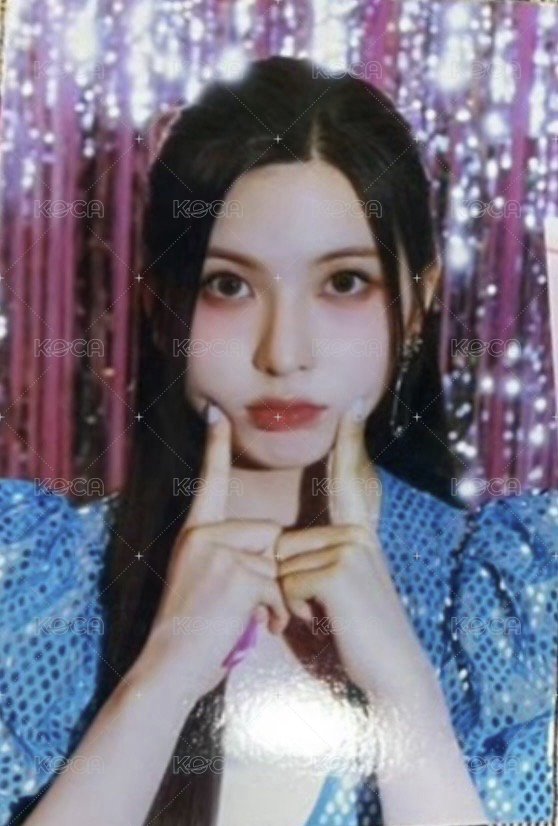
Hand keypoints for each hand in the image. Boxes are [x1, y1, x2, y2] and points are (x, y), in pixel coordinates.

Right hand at [142, 402, 289, 695]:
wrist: (169, 668)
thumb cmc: (194, 635)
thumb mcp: (204, 583)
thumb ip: (229, 558)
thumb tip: (269, 552)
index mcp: (195, 535)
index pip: (210, 483)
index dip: (214, 448)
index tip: (216, 413)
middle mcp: (203, 536)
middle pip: (269, 536)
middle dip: (271, 574)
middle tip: (250, 609)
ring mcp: (217, 552)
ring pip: (276, 563)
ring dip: (275, 599)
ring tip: (249, 622)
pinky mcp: (234, 573)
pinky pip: (277, 587)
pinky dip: (275, 614)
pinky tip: (251, 629)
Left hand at [275, 400, 434, 702]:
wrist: (394, 675)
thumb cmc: (363, 637)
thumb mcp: (350, 588)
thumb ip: (329, 559)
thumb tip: (287, 547)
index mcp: (360, 535)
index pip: (351, 481)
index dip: (349, 443)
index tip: (352, 405)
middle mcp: (357, 534)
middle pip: (283, 543)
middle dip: (288, 585)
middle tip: (327, 612)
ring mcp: (350, 548)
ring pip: (280, 565)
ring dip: (293, 602)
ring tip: (330, 618)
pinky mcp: (339, 570)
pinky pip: (286, 584)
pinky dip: (297, 612)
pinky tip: (329, 623)